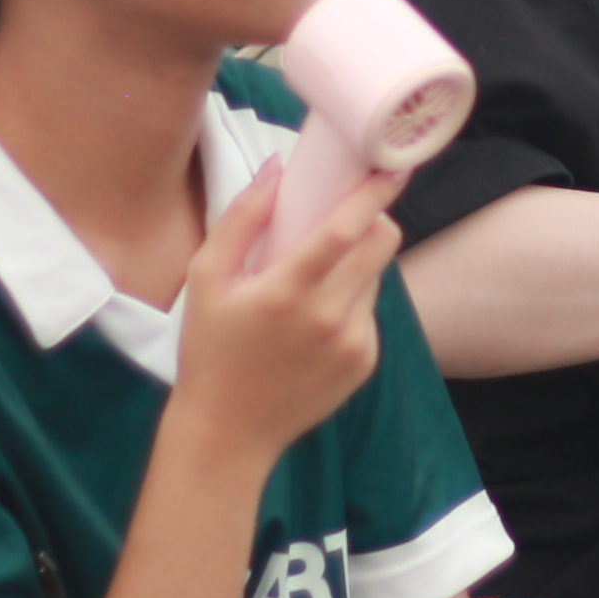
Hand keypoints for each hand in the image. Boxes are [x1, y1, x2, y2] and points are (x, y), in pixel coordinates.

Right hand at [176, 155, 398, 476]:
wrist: (228, 431)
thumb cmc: (210, 349)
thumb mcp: (206, 279)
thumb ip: (240, 219)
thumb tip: (276, 169)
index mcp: (288, 291)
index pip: (345, 230)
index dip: (373, 193)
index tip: (392, 166)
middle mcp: (330, 318)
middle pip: (382, 247)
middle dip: (376, 221)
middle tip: (352, 218)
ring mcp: (354, 344)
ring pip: (376, 278)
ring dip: (359, 265)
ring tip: (319, 279)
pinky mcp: (365, 363)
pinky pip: (370, 313)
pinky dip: (352, 302)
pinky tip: (317, 319)